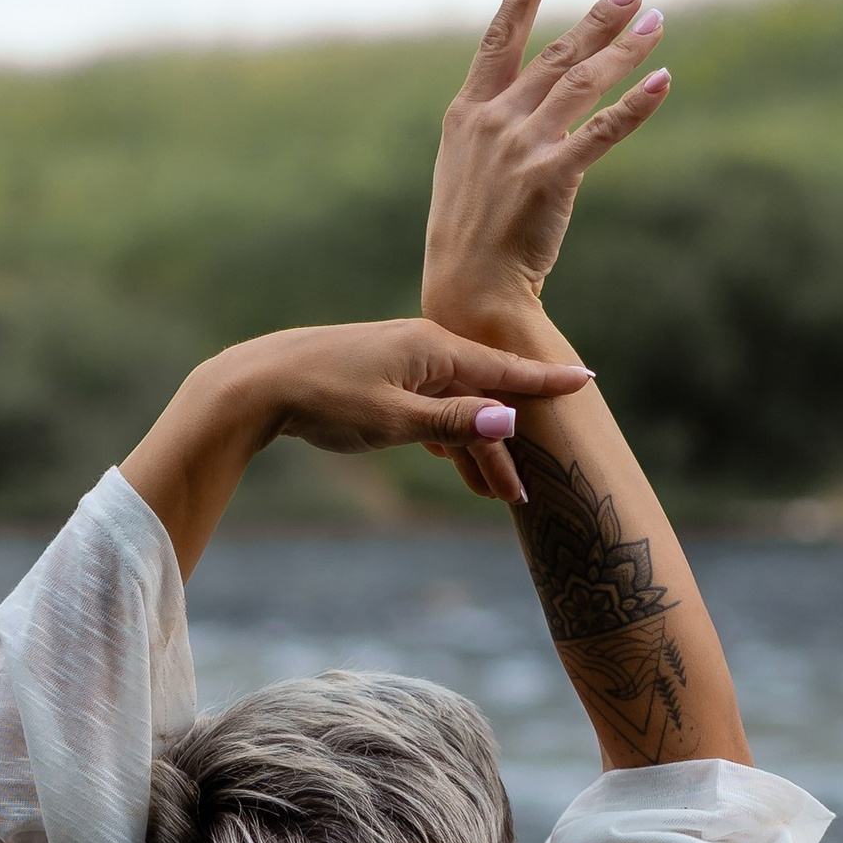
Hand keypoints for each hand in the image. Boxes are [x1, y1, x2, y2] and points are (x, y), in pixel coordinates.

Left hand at [122, 316, 593, 574]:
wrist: (256, 385)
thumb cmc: (325, 399)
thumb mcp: (395, 419)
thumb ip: (454, 421)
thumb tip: (509, 419)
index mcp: (433, 349)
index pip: (503, 369)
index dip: (544, 382)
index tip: (586, 381)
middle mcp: (422, 347)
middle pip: (480, 396)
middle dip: (501, 445)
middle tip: (520, 495)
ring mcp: (399, 359)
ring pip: (452, 404)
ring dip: (471, 446)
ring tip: (490, 493)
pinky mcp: (377, 375)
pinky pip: (426, 404)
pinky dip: (442, 433)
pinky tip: (447, 456)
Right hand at [420, 0, 670, 352]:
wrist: (469, 288)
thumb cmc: (469, 233)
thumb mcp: (466, 168)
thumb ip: (494, 126)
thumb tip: (527, 98)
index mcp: (467, 114)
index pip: (497, 40)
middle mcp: (494, 121)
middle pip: (556, 54)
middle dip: (599, 17)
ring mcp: (522, 146)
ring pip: (583, 82)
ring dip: (625, 48)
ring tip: (658, 20)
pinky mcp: (552, 176)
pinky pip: (603, 130)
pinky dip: (635, 103)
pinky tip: (662, 80)